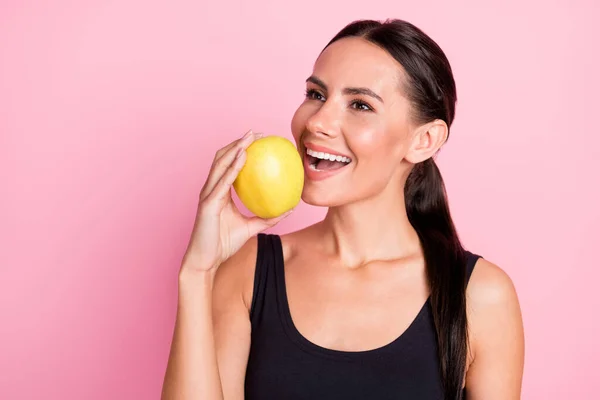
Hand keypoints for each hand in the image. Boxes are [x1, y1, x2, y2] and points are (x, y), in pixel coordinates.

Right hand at [181, 130, 292, 271]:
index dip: (241, 150)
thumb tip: (289, 208)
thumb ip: (268, 217)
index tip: (258, 141)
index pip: (229, 165)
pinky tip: (244, 157)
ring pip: (220, 164)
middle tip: (256, 133)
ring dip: (234, 148)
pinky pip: (222, 181)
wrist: (207, 261)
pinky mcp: (208, 202)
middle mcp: (211, 189)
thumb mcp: (251, 227)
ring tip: (250, 138)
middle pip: (223, 158)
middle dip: (238, 142)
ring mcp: (208, 194)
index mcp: (219, 192)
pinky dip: (232, 167)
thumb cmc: (223, 244)